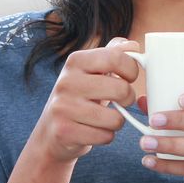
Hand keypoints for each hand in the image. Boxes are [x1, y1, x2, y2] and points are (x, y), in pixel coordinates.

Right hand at [28, 38, 140, 163]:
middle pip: (121, 89)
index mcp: (75, 61)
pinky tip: (94, 131)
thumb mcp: (92, 71)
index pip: (116, 57)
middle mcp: (67, 81)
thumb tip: (133, 46)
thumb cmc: (80, 97)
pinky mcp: (64, 131)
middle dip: (128, 98)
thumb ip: (113, 54)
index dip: (131, 70)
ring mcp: (63, 107)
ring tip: (105, 118)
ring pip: (115, 118)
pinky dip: (106, 136)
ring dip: (117, 121)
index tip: (129, 78)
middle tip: (121, 101)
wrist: (51, 132)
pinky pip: (105, 136)